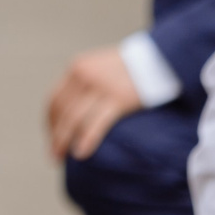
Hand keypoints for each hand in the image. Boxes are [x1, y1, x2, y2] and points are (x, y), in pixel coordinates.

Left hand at [45, 46, 141, 161]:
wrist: (163, 56)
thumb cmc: (134, 67)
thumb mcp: (102, 67)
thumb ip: (87, 82)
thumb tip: (75, 110)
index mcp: (77, 67)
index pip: (55, 99)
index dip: (51, 122)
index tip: (52, 137)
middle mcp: (83, 75)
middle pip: (62, 111)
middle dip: (55, 135)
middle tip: (53, 155)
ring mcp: (100, 86)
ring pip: (74, 119)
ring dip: (63, 141)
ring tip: (61, 158)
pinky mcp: (119, 98)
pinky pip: (96, 123)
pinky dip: (86, 139)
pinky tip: (81, 154)